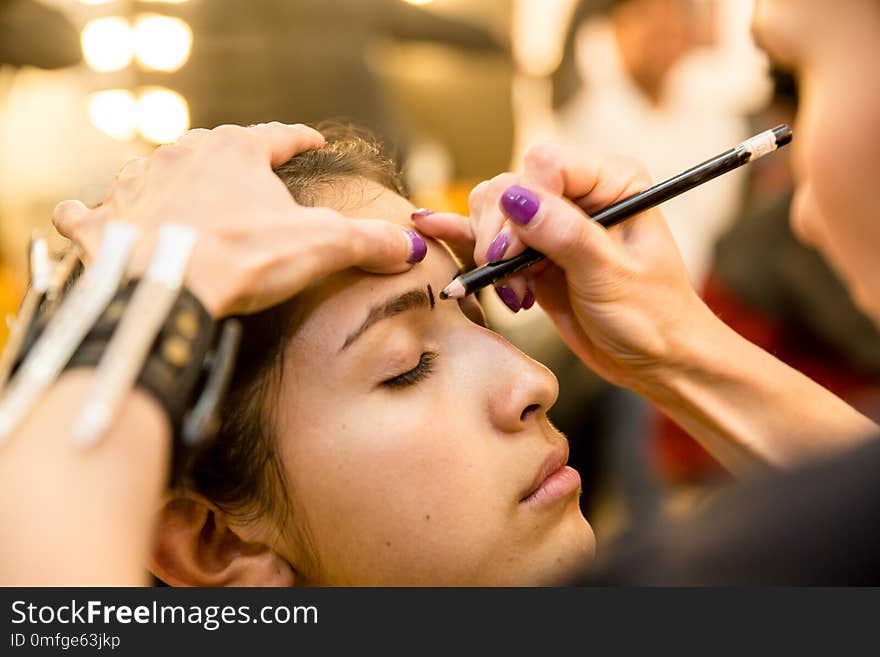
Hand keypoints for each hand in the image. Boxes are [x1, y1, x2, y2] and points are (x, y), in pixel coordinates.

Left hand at [52, 122, 425, 316]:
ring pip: (152, 171)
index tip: (311, 141)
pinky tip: (89, 215)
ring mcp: (137, 187)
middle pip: (213, 149)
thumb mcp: (321, 246)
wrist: (167, 288)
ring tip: (178, 195)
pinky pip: (89, 212)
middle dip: (232, 159)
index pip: (276, 136)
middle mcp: (182, 157)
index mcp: (236, 152)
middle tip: (247, 174)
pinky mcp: (104, 225)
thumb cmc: (242, 257)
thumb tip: (412, 246)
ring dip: (166, 181)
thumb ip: (369, 242)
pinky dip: (91, 215)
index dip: (298, 139)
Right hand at [414, 143, 711, 389]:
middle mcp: (579, 194)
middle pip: (510, 185)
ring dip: (488, 249)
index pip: (547, 164)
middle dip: (499, 232)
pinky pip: (490, 236)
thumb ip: (565, 234)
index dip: (523, 202)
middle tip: (507, 275)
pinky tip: (431, 226)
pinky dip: (463, 235)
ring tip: (513, 292)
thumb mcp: (611, 275)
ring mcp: (553, 223)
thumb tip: (517, 198)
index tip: (514, 252)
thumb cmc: (652, 316)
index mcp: (612, 182)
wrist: (654, 360)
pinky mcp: (533, 253)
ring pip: (493, 208)